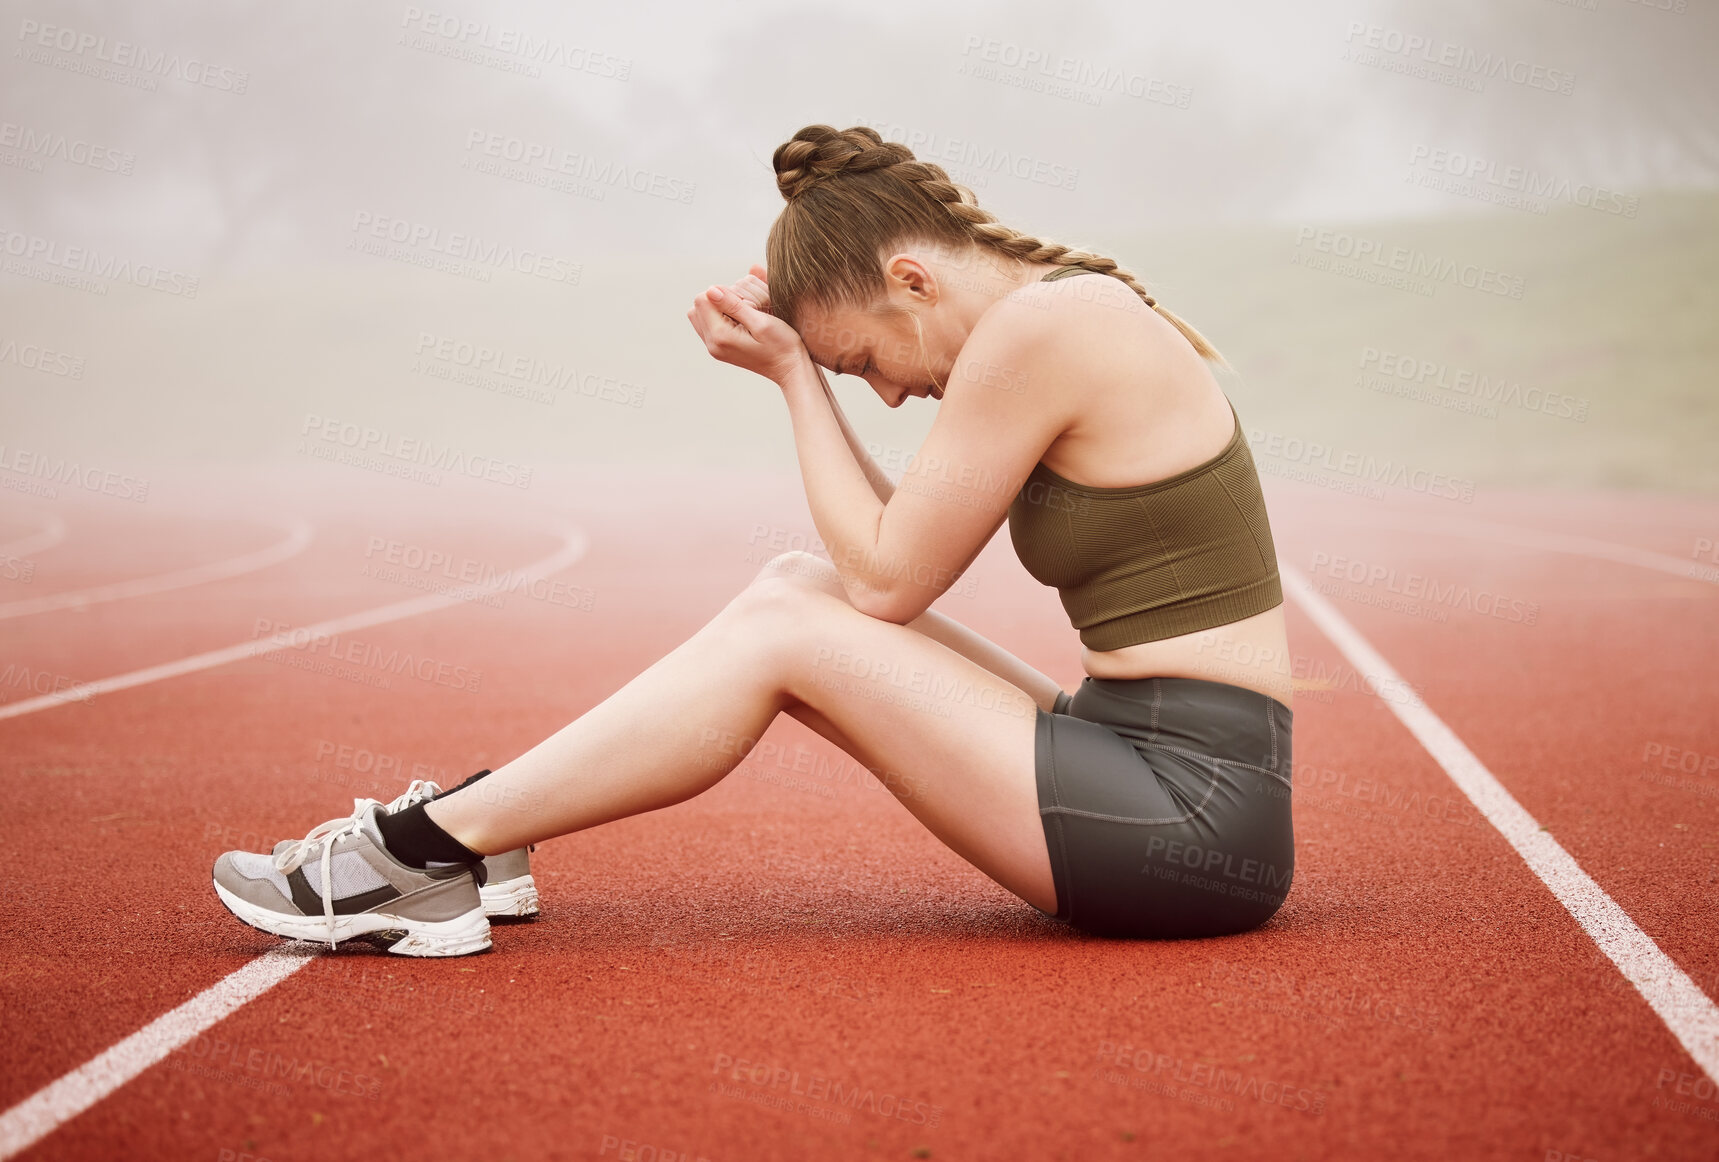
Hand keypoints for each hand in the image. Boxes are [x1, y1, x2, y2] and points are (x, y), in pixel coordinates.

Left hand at [686, 265, 803, 384]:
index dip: (723, 292)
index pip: (703, 299)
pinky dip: (720, 316)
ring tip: (741, 313)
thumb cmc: (782, 346)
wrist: (789, 369)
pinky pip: (708, 324)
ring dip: (717, 307)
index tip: (744, 302)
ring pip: (700, 314)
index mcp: (720, 336)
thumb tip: (711, 290)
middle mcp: (712, 344)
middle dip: (718, 299)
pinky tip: (738, 320)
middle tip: (743, 307)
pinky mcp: (719, 348)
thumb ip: (734, 305)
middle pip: (699, 306)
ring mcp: (714, 348)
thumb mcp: (761, 322)